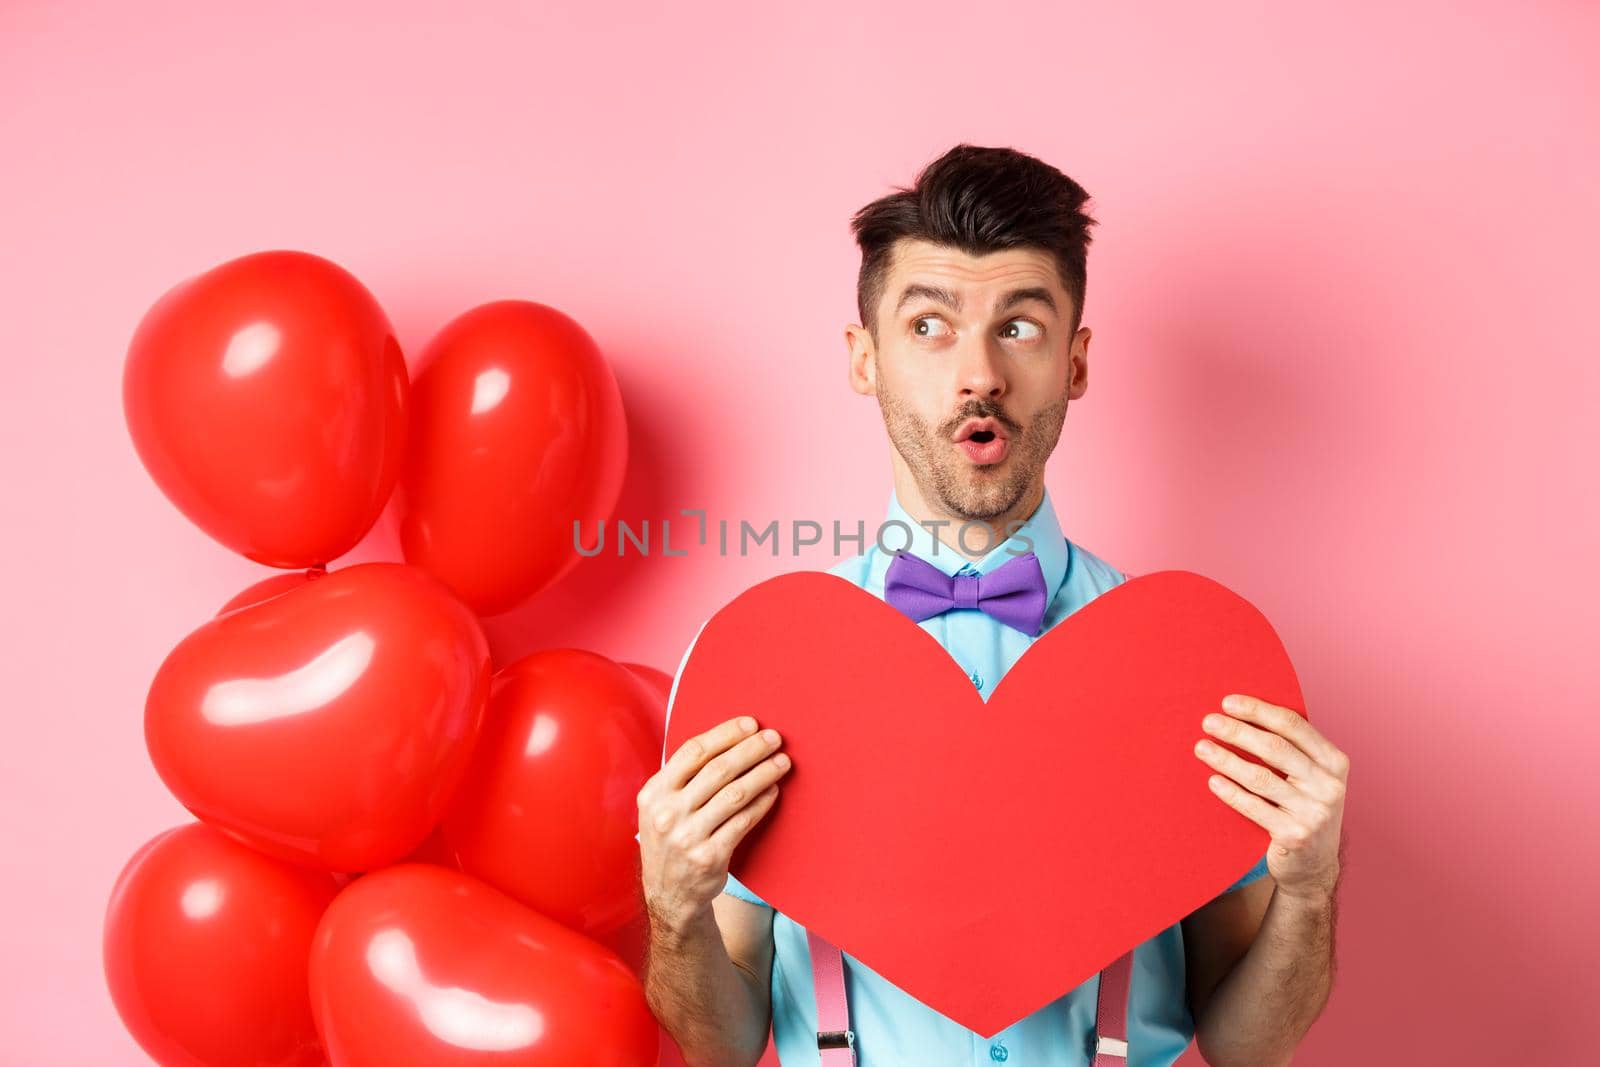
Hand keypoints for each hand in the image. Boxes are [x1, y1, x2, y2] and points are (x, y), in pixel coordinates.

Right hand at [636, 715, 791, 935]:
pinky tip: (774, 791)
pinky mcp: (709, 857)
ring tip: (782, 762)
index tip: (750, 724)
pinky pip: (743, 822)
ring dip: (763, 773)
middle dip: (751, 749)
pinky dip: (762, 803)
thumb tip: (728, 740)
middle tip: (774, 738)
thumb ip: (682, 778)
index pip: (693, 752)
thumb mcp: (660, 806)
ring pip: (735, 794)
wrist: (668, 894)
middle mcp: (668, 813)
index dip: (725, 734)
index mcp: (654, 792)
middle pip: (718, 769)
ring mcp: (687, 837)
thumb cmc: (671, 839)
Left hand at [1194, 694, 1348, 901]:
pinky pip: (1254, 808)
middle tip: (1208, 722)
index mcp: (1335, 762)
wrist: (1315, 866)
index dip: (1259, 711)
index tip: (1228, 702)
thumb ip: (1293, 749)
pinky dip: (1231, 792)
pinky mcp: (1295, 835)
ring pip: (1261, 778)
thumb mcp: (1312, 777)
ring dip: (1227, 759)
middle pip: (1275, 748)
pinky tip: (1213, 780)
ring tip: (1201, 748)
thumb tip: (1243, 713)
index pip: (1294, 725)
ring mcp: (1314, 812)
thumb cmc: (1304, 808)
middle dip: (1238, 731)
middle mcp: (1329, 786)